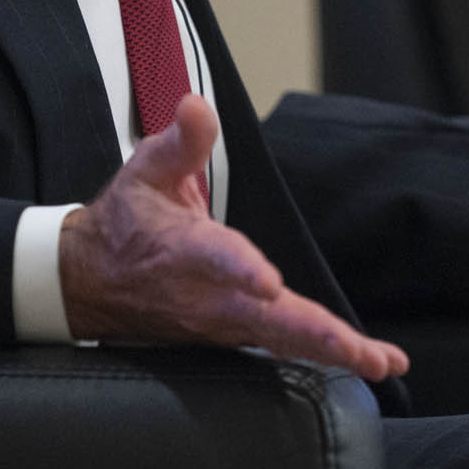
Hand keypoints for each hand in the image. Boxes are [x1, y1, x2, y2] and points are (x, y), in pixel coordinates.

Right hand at [58, 95, 408, 381]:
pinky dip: (322, 359)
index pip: (217, 259)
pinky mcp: (232, 338)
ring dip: (331, 354)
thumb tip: (196, 106)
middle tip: (363, 353)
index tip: (268, 284)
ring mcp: (222, 324)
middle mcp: (208, 297)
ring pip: (280, 343)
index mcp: (186, 251)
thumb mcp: (146, 170)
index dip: (242, 271)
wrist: (88, 283)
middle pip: (267, 322)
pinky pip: (281, 351)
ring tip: (379, 362)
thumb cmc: (126, 224)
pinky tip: (363, 363)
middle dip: (316, 337)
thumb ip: (182, 141)